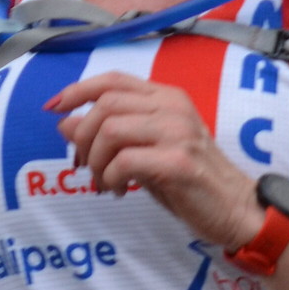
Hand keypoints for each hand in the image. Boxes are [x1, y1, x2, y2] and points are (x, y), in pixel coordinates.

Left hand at [46, 74, 263, 251]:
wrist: (235, 209)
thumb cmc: (189, 180)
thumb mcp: (144, 151)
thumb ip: (109, 134)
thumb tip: (65, 123)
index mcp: (167, 98)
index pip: (113, 80)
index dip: (77, 90)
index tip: (52, 108)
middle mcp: (173, 107)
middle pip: (106, 104)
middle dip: (83, 137)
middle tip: (85, 166)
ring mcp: (178, 133)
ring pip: (111, 130)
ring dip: (97, 161)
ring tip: (104, 182)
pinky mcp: (179, 162)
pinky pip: (126, 161)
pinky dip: (111, 177)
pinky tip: (120, 191)